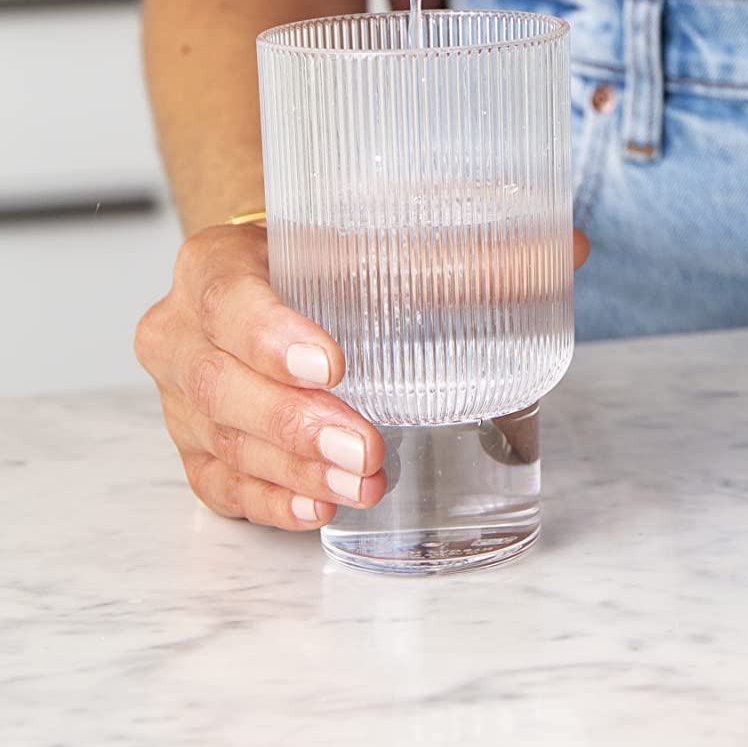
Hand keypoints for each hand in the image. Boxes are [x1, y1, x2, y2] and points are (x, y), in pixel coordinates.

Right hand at [136, 221, 592, 531]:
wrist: (268, 278)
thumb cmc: (321, 259)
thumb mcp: (376, 240)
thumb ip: (465, 247)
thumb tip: (567, 248)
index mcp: (214, 264)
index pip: (227, 297)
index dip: (272, 333)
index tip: (334, 364)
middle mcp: (181, 334)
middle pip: (223, 385)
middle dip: (298, 423)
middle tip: (366, 447)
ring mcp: (183, 402)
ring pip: (224, 443)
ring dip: (295, 470)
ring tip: (362, 482)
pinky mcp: (198, 452)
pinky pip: (223, 487)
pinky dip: (272, 500)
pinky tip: (317, 506)